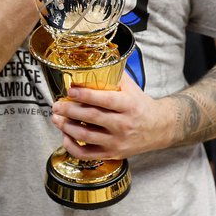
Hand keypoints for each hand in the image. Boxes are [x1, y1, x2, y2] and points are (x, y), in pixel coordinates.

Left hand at [51, 72, 169, 160]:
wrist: (159, 128)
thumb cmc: (141, 106)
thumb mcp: (132, 88)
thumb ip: (114, 76)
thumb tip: (92, 61)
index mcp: (128, 105)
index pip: (105, 100)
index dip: (85, 95)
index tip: (70, 90)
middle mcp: (123, 124)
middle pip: (91, 117)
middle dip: (69, 110)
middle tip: (56, 104)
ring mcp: (117, 141)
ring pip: (86, 136)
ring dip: (67, 127)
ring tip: (56, 118)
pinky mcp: (113, 154)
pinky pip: (88, 154)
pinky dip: (73, 146)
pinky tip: (65, 136)